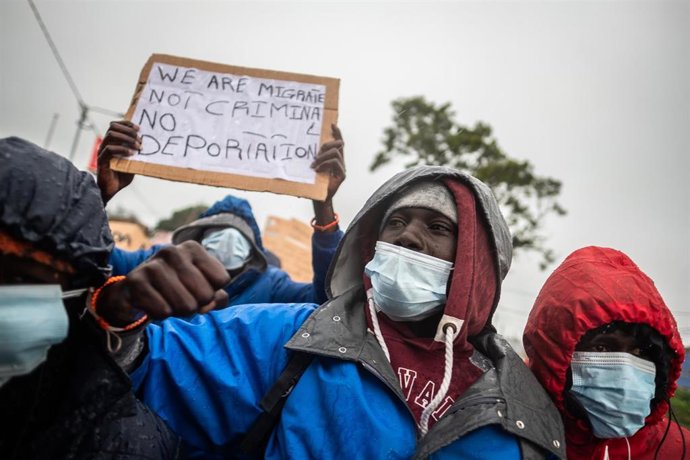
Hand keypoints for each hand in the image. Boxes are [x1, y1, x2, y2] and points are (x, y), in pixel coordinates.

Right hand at [97, 120, 139, 203]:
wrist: (112, 189)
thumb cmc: (121, 175)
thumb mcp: (132, 162)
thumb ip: (136, 153)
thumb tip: (147, 145)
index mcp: (112, 142)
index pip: (116, 125)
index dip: (127, 124)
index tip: (139, 128)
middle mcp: (105, 144)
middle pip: (113, 127)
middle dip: (128, 130)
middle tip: (140, 138)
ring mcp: (102, 151)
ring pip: (111, 135)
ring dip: (127, 138)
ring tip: (138, 146)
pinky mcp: (102, 160)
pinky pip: (109, 149)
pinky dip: (122, 149)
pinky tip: (131, 154)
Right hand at [97, 241, 230, 324]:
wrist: (134, 292)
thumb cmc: (175, 289)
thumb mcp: (200, 288)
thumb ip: (216, 298)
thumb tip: (211, 304)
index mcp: (192, 248)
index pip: (222, 279)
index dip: (212, 293)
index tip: (196, 289)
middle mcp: (173, 251)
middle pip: (205, 295)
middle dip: (195, 305)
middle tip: (180, 298)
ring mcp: (153, 265)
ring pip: (186, 306)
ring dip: (177, 311)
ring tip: (166, 301)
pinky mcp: (136, 281)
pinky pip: (163, 311)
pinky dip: (161, 315)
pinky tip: (152, 304)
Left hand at [311, 124, 344, 228]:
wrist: (318, 198)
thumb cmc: (313, 182)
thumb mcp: (311, 166)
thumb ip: (311, 157)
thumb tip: (299, 145)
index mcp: (334, 157)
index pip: (338, 141)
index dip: (336, 132)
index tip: (332, 124)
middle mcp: (340, 161)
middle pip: (339, 144)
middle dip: (327, 144)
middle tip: (316, 151)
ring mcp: (342, 168)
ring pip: (335, 153)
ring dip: (323, 156)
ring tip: (314, 164)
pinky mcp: (342, 175)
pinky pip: (336, 163)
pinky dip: (325, 164)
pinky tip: (317, 170)